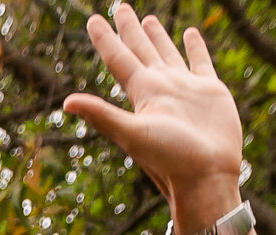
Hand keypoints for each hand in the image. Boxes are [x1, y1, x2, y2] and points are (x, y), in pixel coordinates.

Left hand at [63, 6, 244, 234]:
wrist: (207, 176)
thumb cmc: (170, 159)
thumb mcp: (132, 134)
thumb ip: (101, 115)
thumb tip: (65, 103)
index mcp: (142, 92)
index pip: (118, 58)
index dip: (105, 39)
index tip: (93, 20)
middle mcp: (161, 86)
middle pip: (140, 50)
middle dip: (129, 29)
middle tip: (121, 7)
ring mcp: (185, 88)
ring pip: (167, 53)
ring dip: (157, 37)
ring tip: (149, 19)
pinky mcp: (210, 91)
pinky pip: (200, 62)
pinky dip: (195, 47)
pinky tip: (190, 33)